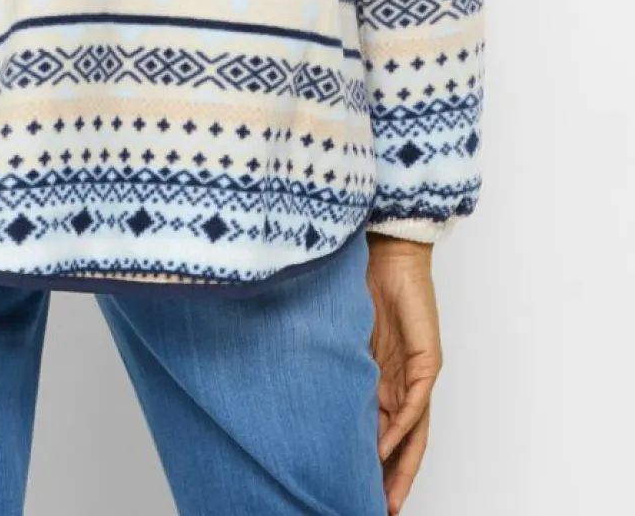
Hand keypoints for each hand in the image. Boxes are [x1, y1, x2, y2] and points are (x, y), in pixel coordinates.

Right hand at [365, 235, 441, 513]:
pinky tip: (385, 449)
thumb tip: (309, 390)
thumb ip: (339, 364)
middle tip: (378, 507)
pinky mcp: (427, 362)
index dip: (374, 461)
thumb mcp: (345, 333)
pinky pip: (415, 405)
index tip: (359, 487)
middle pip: (401, 441)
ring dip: (400, 466)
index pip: (383, 429)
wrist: (389, 248)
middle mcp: (404, 383)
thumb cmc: (363, 280)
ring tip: (387, 496)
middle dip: (390, 477)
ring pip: (412, 432)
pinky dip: (401, 429)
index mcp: (385, 377)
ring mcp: (418, 374)